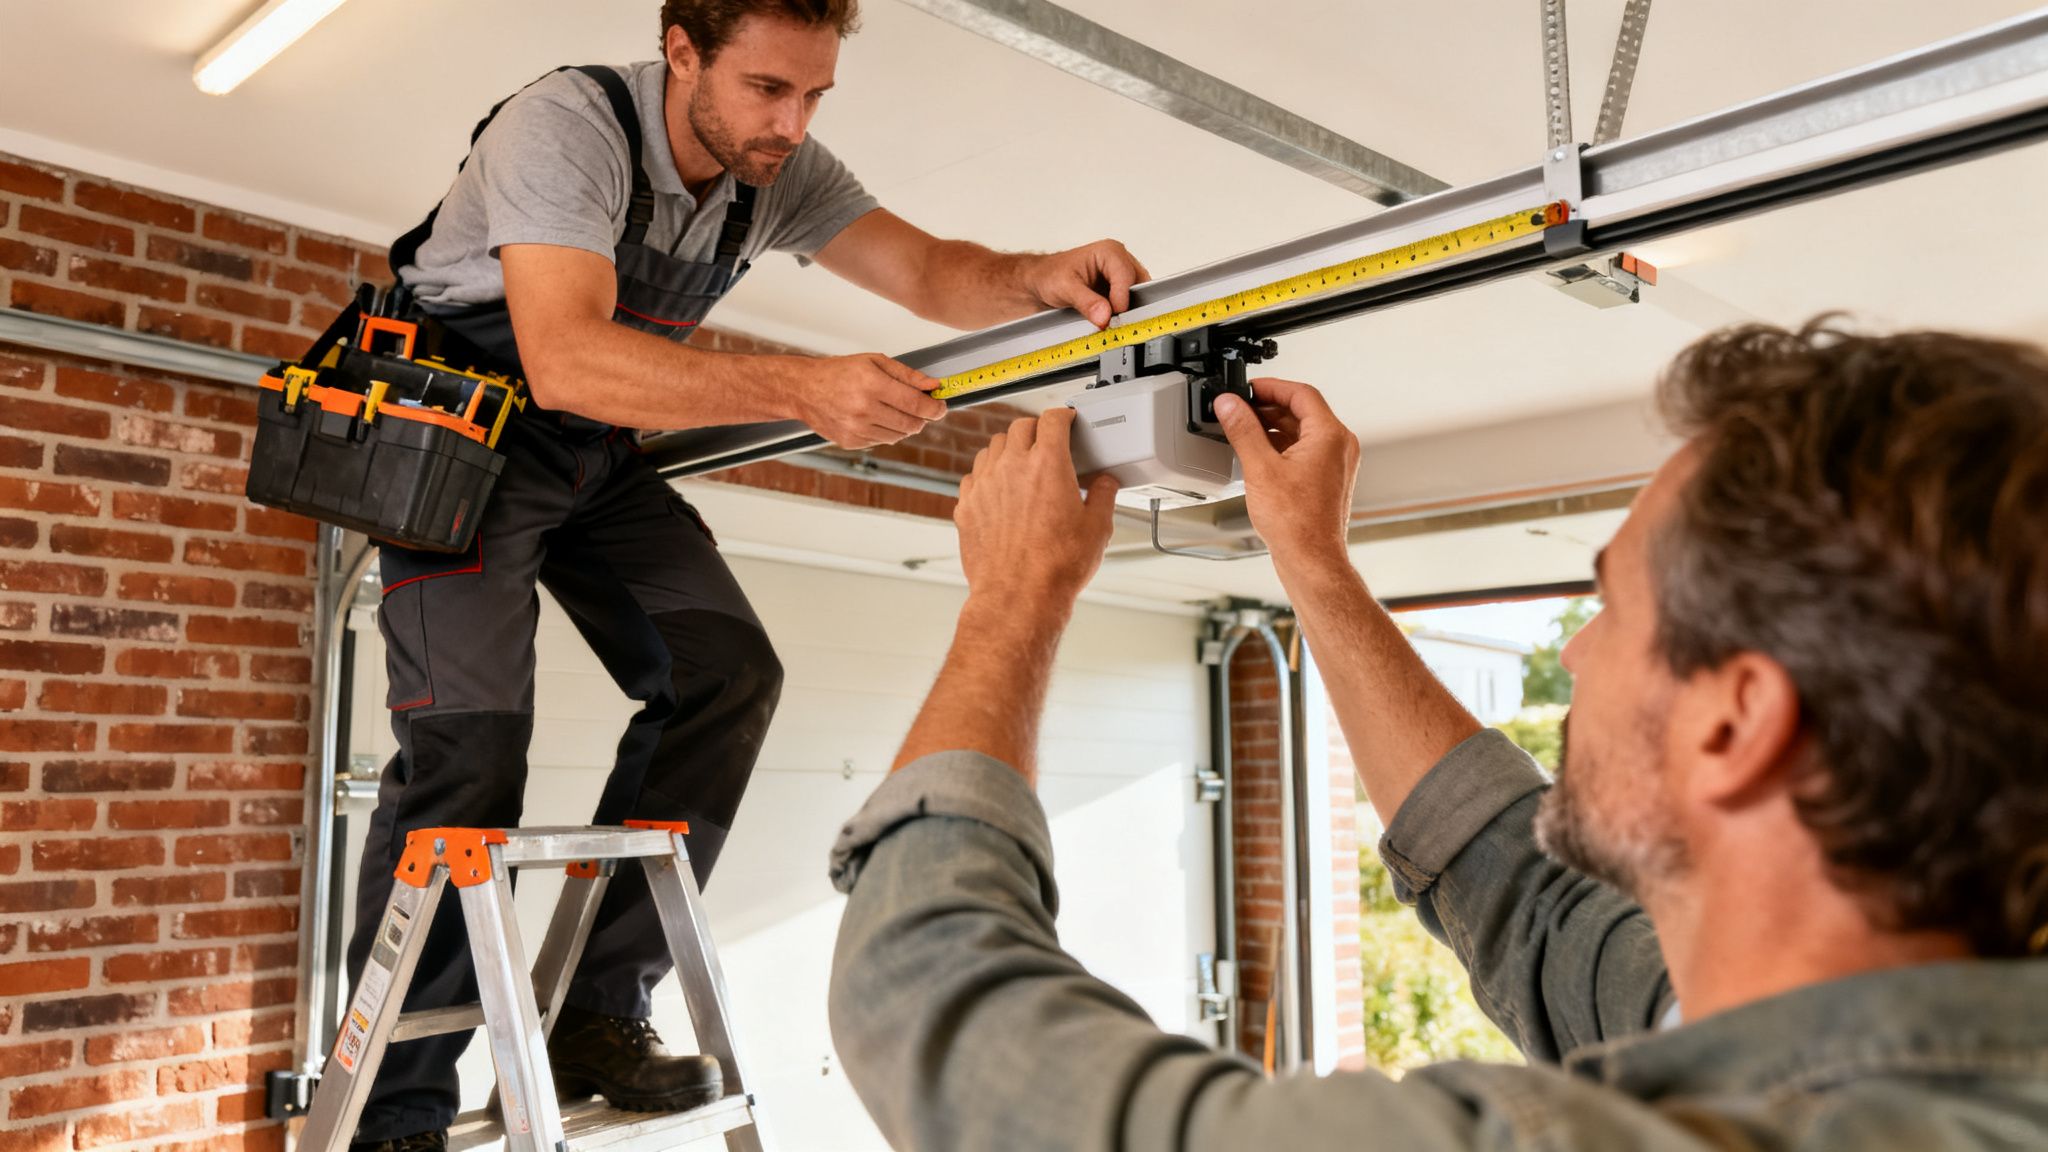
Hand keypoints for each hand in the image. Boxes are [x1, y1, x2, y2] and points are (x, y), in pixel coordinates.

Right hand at [791, 354, 946, 448]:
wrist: (804, 389)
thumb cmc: (839, 372)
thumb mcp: (874, 362)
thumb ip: (907, 375)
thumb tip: (933, 386)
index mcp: (871, 384)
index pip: (916, 404)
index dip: (935, 408)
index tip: (941, 406)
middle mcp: (864, 409)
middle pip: (911, 424)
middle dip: (922, 417)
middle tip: (921, 408)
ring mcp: (856, 428)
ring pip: (898, 435)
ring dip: (904, 425)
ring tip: (892, 409)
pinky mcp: (851, 441)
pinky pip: (881, 441)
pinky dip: (885, 431)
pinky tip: (874, 417)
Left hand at [955, 408, 1119, 611]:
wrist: (1018, 596)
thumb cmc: (1056, 567)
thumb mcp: (1097, 528)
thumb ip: (1103, 496)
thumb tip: (1105, 483)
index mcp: (1048, 464)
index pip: (1052, 419)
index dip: (1062, 416)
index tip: (1065, 420)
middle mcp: (1012, 467)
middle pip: (1019, 427)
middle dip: (1036, 429)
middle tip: (1046, 441)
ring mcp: (984, 485)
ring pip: (992, 447)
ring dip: (1008, 448)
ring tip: (1021, 463)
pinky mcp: (966, 506)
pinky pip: (973, 476)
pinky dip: (987, 475)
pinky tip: (998, 489)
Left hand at [1026, 240, 1150, 328]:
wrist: (1041, 283)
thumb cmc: (1050, 276)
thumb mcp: (1065, 288)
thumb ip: (1086, 302)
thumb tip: (1105, 316)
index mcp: (1109, 252)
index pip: (1126, 276)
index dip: (1121, 299)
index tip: (1112, 317)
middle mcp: (1119, 261)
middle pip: (1138, 286)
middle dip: (1127, 306)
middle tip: (1112, 321)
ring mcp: (1121, 277)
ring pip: (1138, 296)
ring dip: (1126, 311)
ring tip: (1108, 320)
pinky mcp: (1119, 291)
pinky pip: (1131, 304)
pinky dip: (1123, 315)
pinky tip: (1109, 320)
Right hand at [1213, 379, 1358, 570]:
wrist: (1311, 560)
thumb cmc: (1297, 524)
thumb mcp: (1260, 468)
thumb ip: (1243, 430)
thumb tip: (1230, 405)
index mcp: (1330, 436)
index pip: (1301, 393)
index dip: (1271, 387)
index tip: (1247, 389)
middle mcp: (1339, 447)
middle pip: (1302, 411)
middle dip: (1268, 408)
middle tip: (1240, 410)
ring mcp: (1335, 464)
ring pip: (1302, 432)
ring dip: (1273, 428)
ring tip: (1244, 432)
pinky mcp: (1327, 479)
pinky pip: (1304, 451)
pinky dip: (1281, 447)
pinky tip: (1258, 455)